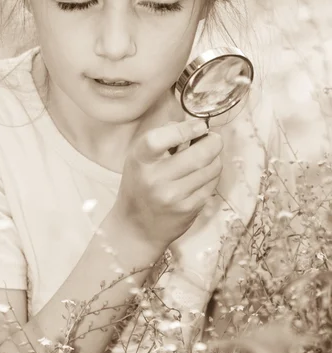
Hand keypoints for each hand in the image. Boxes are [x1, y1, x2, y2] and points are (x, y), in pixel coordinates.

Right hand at [111, 118, 222, 253]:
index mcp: (140, 160)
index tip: (200, 125)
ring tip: (210, 156)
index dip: (186, 129)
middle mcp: (155, 179)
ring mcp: (173, 196)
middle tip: (214, 138)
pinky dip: (213, 175)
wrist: (137, 227)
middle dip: (213, 142)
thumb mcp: (139, 156)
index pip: (161, 139)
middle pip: (198, 155)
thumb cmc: (140, 183)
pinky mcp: (188, 209)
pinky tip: (204, 173)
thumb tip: (193, 124)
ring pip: (210, 169)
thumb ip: (163, 136)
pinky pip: (211, 185)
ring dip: (216, 158)